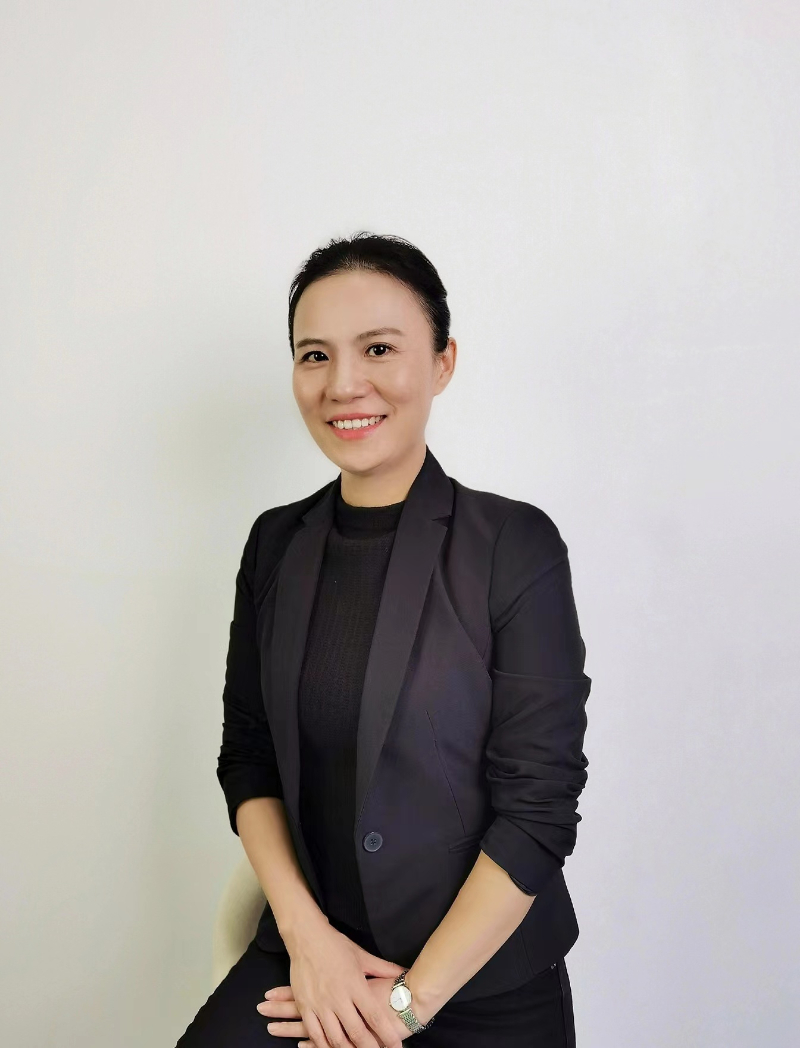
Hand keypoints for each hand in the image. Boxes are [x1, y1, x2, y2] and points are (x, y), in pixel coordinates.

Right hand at [256, 920, 410, 1047]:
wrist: (306, 937)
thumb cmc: (336, 945)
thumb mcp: (362, 955)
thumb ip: (383, 968)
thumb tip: (403, 973)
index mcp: (355, 985)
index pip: (375, 1016)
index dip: (387, 1035)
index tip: (396, 1047)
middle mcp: (338, 998)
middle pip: (357, 1033)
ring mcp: (320, 1004)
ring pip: (335, 1038)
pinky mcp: (305, 1006)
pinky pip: (315, 1034)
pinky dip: (324, 1046)